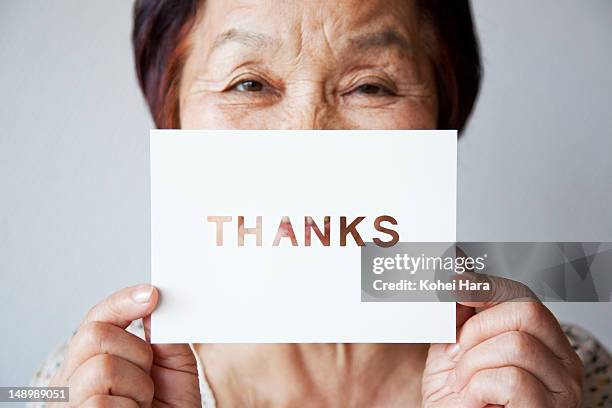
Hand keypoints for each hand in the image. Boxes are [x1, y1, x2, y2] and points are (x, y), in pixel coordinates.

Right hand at [49, 285, 200, 406]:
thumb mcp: (173, 369)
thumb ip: (163, 336)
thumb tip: (154, 300)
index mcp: (91, 361)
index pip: (96, 318)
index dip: (123, 302)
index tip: (152, 294)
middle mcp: (71, 379)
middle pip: (94, 334)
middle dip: (136, 352)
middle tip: (148, 377)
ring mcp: (68, 403)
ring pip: (103, 366)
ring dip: (138, 386)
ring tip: (142, 404)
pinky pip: (102, 401)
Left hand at [421, 279, 583, 406]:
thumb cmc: (454, 396)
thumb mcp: (450, 343)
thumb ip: (456, 307)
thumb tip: (457, 261)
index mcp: (541, 339)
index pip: (523, 296)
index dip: (484, 287)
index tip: (451, 286)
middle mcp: (562, 362)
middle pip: (527, 311)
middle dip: (477, 329)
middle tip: (456, 355)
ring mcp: (561, 390)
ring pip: (516, 345)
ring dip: (472, 364)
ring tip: (463, 385)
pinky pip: (511, 379)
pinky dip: (478, 388)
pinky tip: (474, 401)